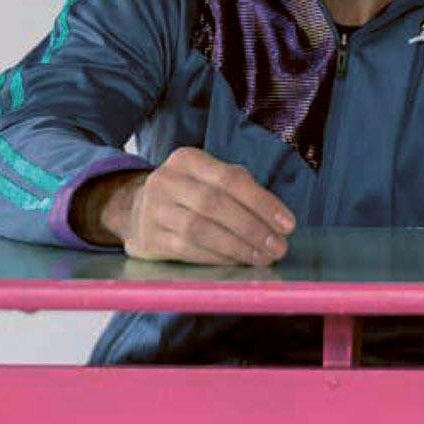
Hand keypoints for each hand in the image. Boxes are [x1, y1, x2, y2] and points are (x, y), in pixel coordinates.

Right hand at [74, 148, 294, 265]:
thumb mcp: (209, 180)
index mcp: (188, 159)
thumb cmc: (188, 195)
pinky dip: (216, 257)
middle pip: (216, 204)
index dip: (263, 203)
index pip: (231, 179)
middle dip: (252, 228)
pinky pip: (187, 249)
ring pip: (201, 228)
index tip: (289, 225)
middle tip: (278, 247)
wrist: (134, 209)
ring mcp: (153, 209)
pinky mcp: (148, 238)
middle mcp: (166, 180)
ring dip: (237, 246)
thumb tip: (279, 221)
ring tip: (262, 258)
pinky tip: (237, 263)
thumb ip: (242, 191)